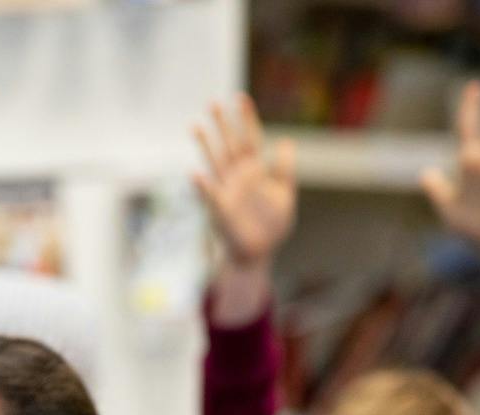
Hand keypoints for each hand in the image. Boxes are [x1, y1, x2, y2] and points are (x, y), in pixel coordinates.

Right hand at [192, 95, 297, 266]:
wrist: (260, 251)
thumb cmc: (272, 224)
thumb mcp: (284, 193)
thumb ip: (284, 169)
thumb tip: (284, 141)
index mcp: (255, 170)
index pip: (250, 138)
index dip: (245, 119)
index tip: (240, 98)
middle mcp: (238, 177)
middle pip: (229, 145)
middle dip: (222, 125)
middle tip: (213, 103)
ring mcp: (227, 191)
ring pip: (215, 163)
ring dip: (206, 146)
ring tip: (196, 127)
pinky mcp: (220, 209)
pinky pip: (209, 195)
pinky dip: (202, 186)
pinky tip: (195, 174)